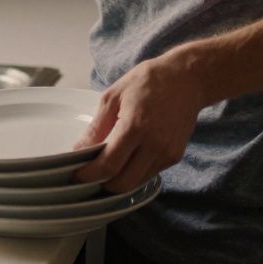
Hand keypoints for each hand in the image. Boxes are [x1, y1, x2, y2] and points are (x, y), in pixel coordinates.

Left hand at [72, 54, 206, 192]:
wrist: (187, 79)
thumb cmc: (147, 82)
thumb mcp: (113, 96)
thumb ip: (96, 127)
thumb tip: (79, 150)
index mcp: (134, 127)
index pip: (108, 165)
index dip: (89, 175)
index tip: (76, 176)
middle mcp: (153, 145)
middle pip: (123, 183)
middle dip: (102, 184)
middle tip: (89, 175)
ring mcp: (167, 153)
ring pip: (137, 182)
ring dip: (119, 181)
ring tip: (106, 168)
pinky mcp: (175, 156)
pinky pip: (150, 174)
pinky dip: (135, 173)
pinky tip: (126, 160)